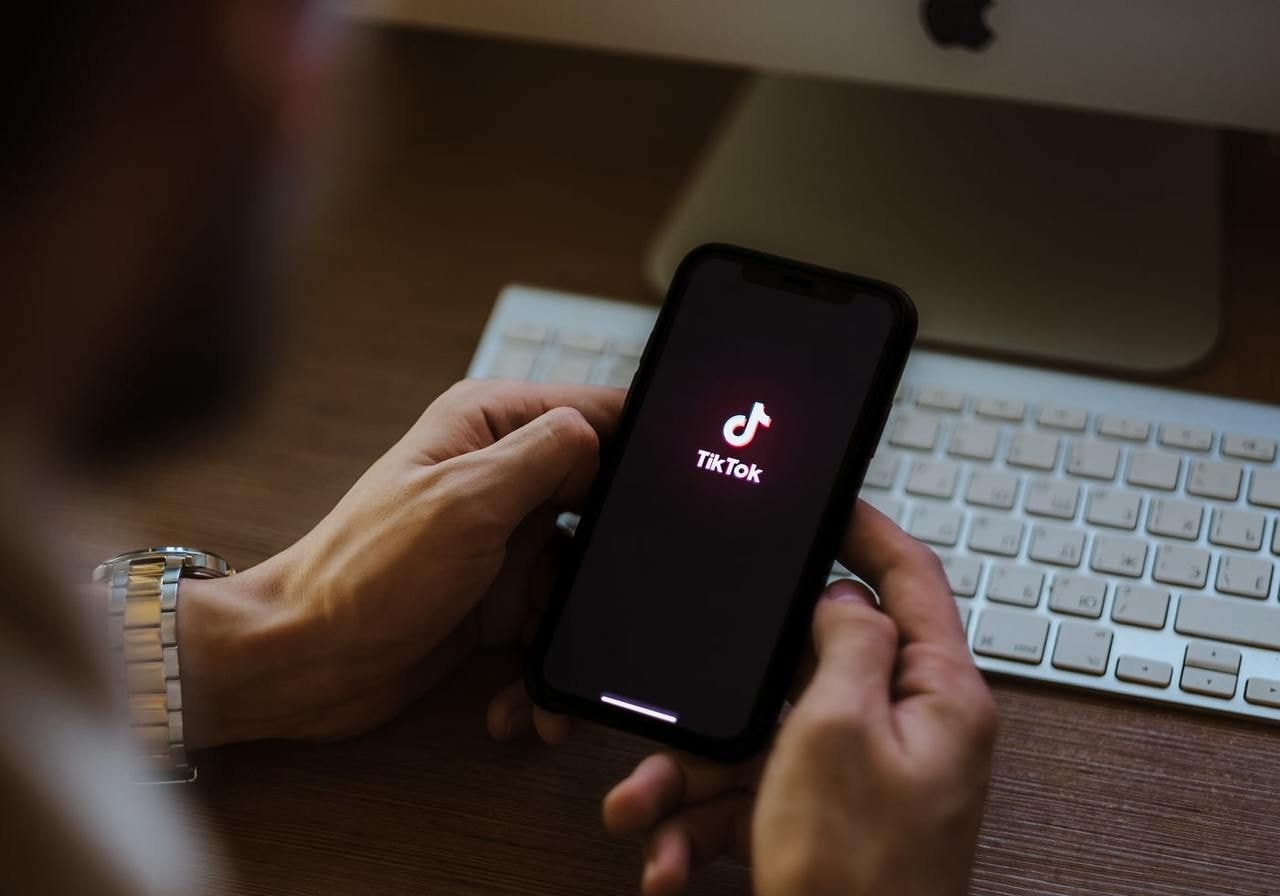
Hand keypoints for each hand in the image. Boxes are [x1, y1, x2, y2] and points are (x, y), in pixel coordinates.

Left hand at [176, 379, 623, 748]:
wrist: (306, 664)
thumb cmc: (365, 574)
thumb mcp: (467, 500)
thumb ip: (544, 455)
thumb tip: (602, 432)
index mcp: (489, 427)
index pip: (592, 412)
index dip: (637, 449)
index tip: (672, 494)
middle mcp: (500, 476)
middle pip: (598, 500)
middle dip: (609, 558)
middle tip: (617, 598)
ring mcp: (501, 539)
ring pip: (580, 572)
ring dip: (572, 626)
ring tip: (549, 671)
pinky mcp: (497, 596)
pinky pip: (551, 621)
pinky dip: (544, 663)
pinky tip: (522, 698)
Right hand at [600, 503, 997, 895]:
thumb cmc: (856, 877)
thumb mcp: (836, 731)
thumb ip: (845, 644)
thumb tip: (842, 598)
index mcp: (936, 696)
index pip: (910, 579)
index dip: (866, 528)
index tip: (824, 499)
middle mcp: (907, 732)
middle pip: (811, 666)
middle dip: (731, 690)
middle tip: (684, 694)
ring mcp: (865, 781)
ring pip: (764, 739)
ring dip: (695, 774)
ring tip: (642, 807)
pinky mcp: (825, 823)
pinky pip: (756, 797)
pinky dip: (706, 824)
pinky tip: (669, 859)